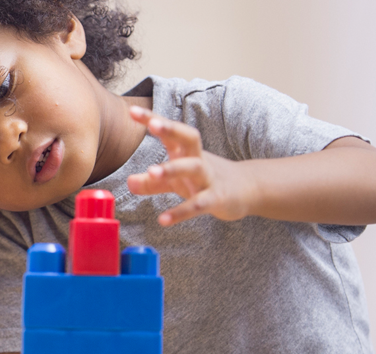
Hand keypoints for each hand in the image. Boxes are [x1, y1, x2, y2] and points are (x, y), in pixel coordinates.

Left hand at [126, 106, 259, 225]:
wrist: (246, 190)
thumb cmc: (204, 180)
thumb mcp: (176, 181)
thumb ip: (152, 183)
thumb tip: (129, 182)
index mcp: (186, 151)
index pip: (170, 131)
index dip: (153, 119)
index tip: (132, 111)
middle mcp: (197, 159)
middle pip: (189, 138)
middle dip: (171, 129)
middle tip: (153, 125)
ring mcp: (208, 178)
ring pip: (193, 168)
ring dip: (173, 168)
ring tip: (151, 171)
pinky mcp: (216, 199)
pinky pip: (198, 204)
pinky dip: (181, 212)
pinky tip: (163, 220)